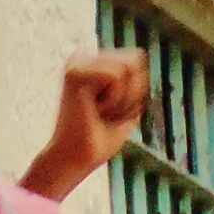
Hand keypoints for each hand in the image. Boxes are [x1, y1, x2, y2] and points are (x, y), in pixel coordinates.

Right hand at [20, 48, 150, 200]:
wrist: (76, 160)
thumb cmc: (99, 140)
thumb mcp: (127, 104)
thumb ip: (134, 79)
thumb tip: (139, 54)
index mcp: (92, 65)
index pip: (138, 58)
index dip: (136, 89)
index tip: (112, 110)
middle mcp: (81, 59)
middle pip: (136, 58)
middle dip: (131, 93)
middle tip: (106, 113)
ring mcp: (76, 64)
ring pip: (128, 67)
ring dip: (122, 99)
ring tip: (98, 113)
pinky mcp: (74, 73)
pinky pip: (116, 75)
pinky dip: (114, 100)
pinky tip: (93, 111)